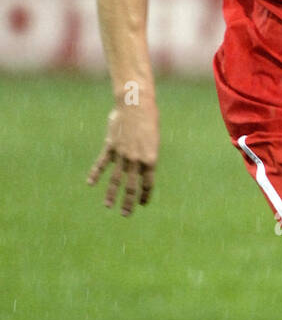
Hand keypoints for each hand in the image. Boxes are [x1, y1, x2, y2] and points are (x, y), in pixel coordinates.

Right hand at [87, 99, 158, 215]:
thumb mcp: (153, 139)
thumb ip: (146, 153)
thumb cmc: (148, 119)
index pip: (148, 183)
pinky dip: (96, 173)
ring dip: (111, 194)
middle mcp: (136, 160)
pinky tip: (90, 183)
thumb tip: (142, 164)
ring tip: (108, 206)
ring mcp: (122, 154)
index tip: (142, 204)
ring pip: (116, 179)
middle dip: (128, 202)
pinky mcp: (111, 146)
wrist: (135, 105)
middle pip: (131, 186)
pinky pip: (102, 163)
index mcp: (150, 159)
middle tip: (125, 214)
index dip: (145, 195)